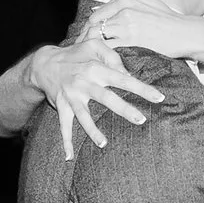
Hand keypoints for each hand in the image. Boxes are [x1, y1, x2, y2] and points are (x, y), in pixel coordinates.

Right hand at [24, 35, 165, 160]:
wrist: (44, 63)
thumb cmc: (75, 54)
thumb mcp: (93, 45)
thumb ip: (113, 57)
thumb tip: (128, 74)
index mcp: (95, 68)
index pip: (123, 78)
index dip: (141, 88)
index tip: (159, 97)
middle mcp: (84, 83)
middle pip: (106, 98)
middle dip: (123, 109)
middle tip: (141, 120)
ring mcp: (71, 96)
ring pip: (83, 115)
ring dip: (92, 130)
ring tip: (103, 143)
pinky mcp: (61, 106)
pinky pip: (63, 126)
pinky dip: (65, 142)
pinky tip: (69, 157)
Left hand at [84, 0, 199, 59]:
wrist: (185, 33)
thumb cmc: (170, 20)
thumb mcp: (149, 3)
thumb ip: (130, 3)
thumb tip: (112, 6)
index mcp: (128, 1)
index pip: (99, 12)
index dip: (89, 25)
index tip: (86, 34)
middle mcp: (124, 11)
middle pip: (94, 24)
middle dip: (85, 37)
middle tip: (80, 48)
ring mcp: (127, 26)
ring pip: (98, 35)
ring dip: (90, 47)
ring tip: (87, 57)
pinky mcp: (131, 41)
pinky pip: (109, 48)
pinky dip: (102, 56)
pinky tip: (100, 62)